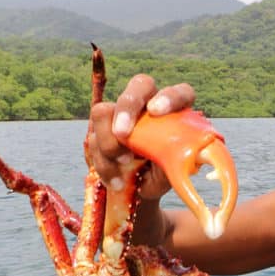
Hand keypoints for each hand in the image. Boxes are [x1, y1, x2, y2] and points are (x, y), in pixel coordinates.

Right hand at [87, 74, 196, 200]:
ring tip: (124, 165)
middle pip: (139, 86)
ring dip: (109, 142)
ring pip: (104, 111)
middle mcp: (150, 105)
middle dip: (127, 108)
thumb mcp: (174, 173)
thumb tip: (173, 159)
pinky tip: (116, 181)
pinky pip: (93, 138)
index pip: (181, 94)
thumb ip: (175, 162)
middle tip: (122, 133)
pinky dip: (102, 162)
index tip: (156, 111)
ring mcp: (124, 115)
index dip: (169, 98)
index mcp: (178, 113)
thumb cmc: (165, 175)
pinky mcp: (103, 130)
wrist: (145, 189)